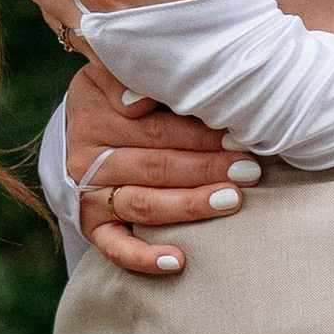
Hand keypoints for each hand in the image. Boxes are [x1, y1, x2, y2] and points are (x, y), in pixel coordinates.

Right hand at [59, 57, 263, 280]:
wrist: (83, 125)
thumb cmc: (118, 94)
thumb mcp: (116, 71)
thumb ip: (132, 75)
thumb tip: (137, 101)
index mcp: (95, 114)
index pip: (154, 128)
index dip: (200, 134)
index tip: (239, 136)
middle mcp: (86, 157)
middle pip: (155, 165)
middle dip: (208, 167)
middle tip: (250, 169)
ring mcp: (88, 194)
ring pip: (144, 203)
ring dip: (191, 204)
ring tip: (232, 200)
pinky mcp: (90, 225)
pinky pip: (115, 247)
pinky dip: (144, 257)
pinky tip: (178, 261)